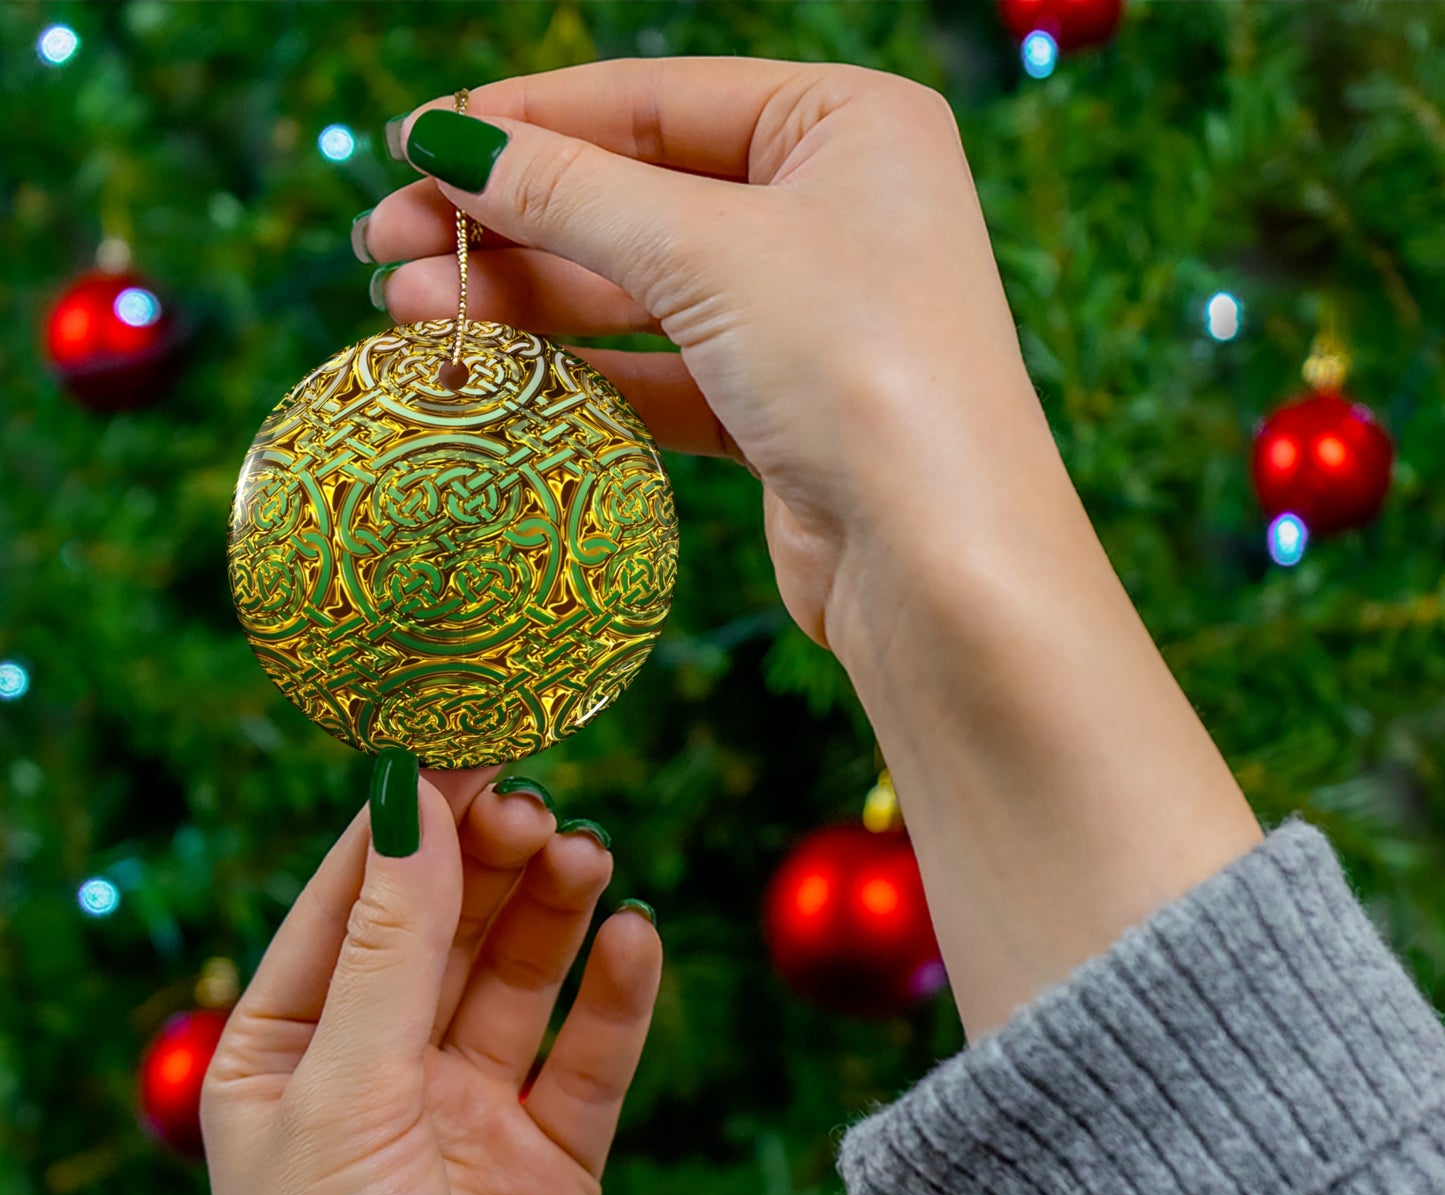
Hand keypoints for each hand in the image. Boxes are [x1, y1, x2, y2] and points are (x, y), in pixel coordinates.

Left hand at [202, 766, 661, 1194]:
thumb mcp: (346, 1096)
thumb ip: (391, 945)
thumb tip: (412, 800)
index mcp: (288, 1051)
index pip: (352, 899)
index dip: (409, 820)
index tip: (466, 740)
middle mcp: (379, 1071)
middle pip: (446, 926)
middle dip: (489, 861)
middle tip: (537, 806)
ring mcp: (468, 1112)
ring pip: (521, 977)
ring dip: (555, 911)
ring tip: (587, 856)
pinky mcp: (552, 1158)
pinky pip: (591, 1055)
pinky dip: (617, 995)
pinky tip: (635, 940)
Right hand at [360, 56, 1049, 657]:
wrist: (939, 562)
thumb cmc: (857, 366)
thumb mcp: (707, 252)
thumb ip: (571, 193)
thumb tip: (447, 141)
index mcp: (847, 125)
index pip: (655, 100)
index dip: (527, 120)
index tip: (414, 143)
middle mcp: (834, 210)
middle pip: (637, 197)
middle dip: (509, 222)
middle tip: (384, 245)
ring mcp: (809, 316)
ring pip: (641, 292)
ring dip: (527, 301)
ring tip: (408, 314)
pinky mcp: (783, 410)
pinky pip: (663, 372)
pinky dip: (582, 373)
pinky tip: (494, 374)